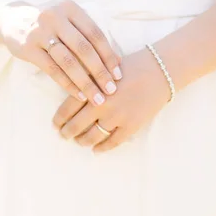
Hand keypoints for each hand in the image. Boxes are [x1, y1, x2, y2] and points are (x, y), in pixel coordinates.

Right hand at [0, 0, 121, 105]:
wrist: (11, 20)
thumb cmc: (48, 24)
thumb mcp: (66, 19)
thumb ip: (86, 35)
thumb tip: (116, 61)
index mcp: (70, 8)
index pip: (95, 34)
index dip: (109, 55)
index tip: (119, 75)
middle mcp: (55, 17)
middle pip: (84, 48)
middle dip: (100, 72)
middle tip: (111, 90)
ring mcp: (40, 32)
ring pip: (68, 61)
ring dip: (85, 82)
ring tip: (97, 98)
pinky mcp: (28, 48)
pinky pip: (52, 70)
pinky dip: (68, 84)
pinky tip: (79, 95)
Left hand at [52, 49, 169, 151]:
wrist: (159, 70)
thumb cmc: (131, 66)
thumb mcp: (103, 67)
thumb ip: (87, 81)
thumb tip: (71, 93)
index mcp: (92, 87)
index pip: (67, 108)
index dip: (59, 119)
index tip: (55, 124)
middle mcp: (102, 104)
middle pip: (76, 125)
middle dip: (67, 132)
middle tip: (64, 135)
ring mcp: (117, 117)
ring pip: (92, 137)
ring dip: (82, 141)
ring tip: (79, 141)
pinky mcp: (131, 126)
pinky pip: (112, 142)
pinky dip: (101, 148)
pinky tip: (96, 149)